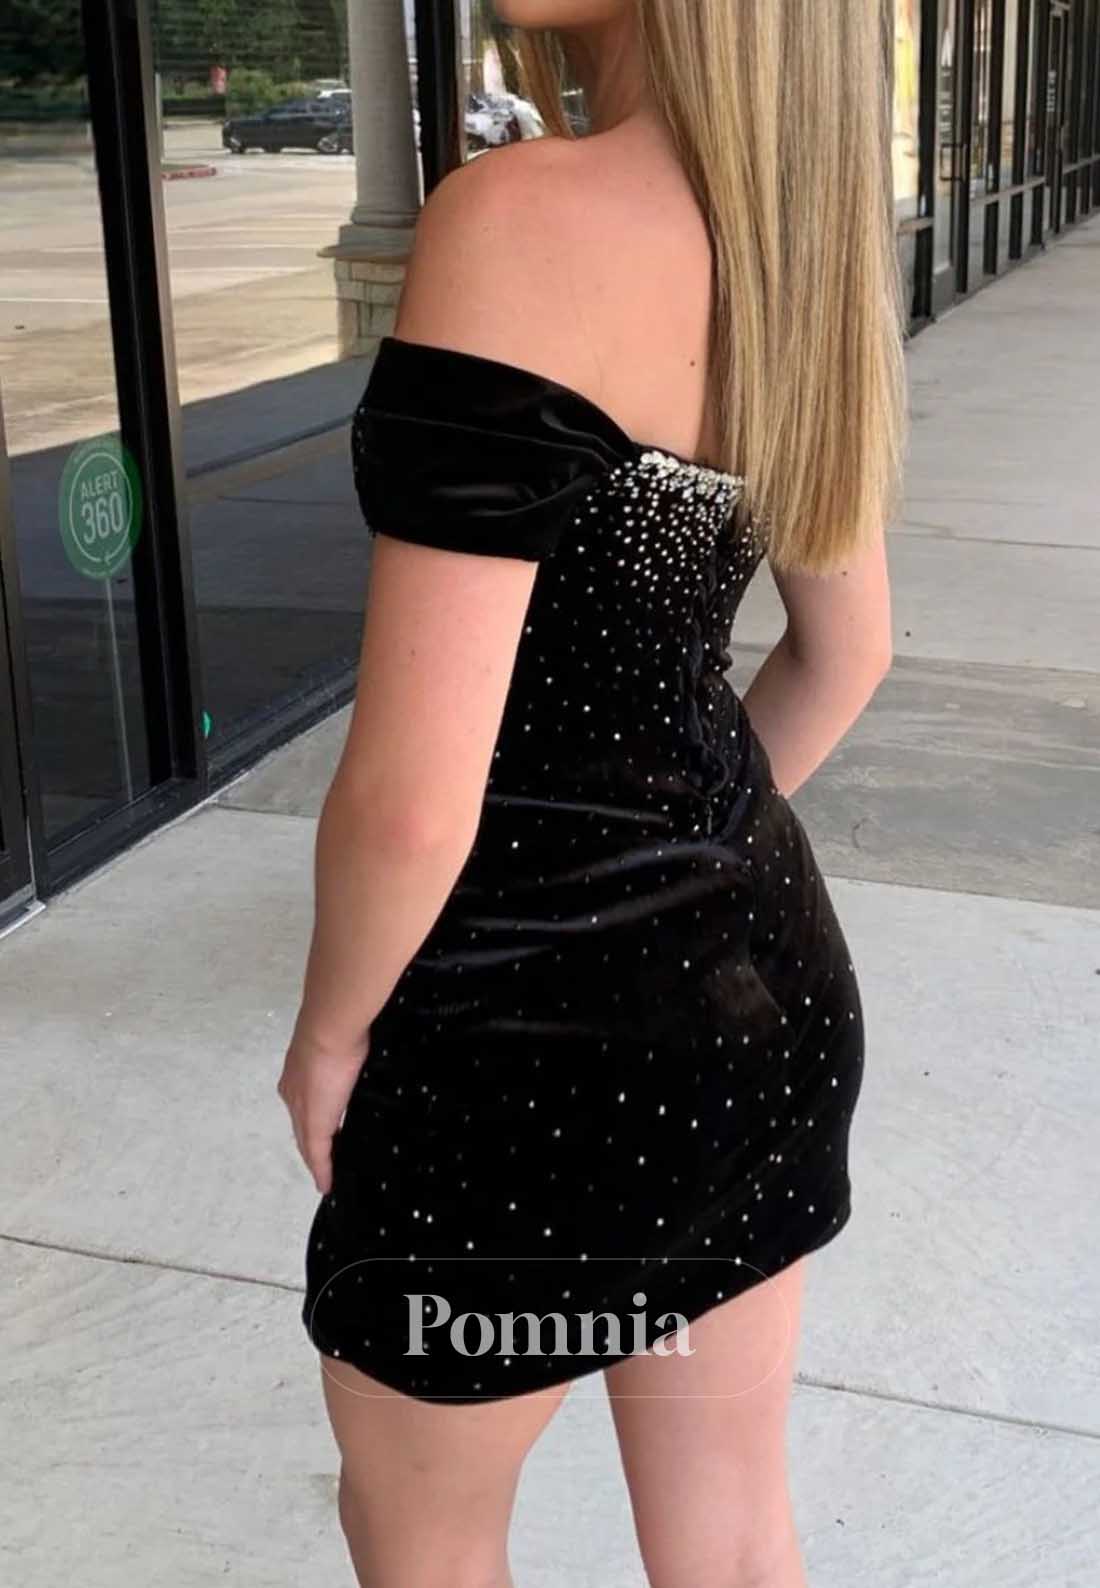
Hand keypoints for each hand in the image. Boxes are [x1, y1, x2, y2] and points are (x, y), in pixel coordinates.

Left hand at [276, 1022, 369, 1195]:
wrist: (329, 1029)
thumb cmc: (338, 1028)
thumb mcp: (338, 1043)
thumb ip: (341, 1053)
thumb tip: (354, 1051)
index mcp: (296, 1075)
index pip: (302, 1105)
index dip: (309, 1120)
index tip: (321, 1131)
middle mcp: (292, 1094)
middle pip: (301, 1127)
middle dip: (309, 1145)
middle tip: (322, 1162)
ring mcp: (301, 1110)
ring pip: (307, 1142)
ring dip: (315, 1158)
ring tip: (326, 1173)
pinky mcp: (315, 1125)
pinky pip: (317, 1155)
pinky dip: (322, 1170)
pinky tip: (326, 1184)